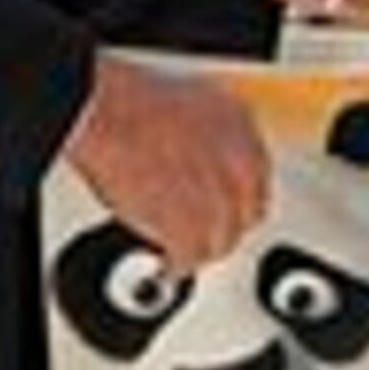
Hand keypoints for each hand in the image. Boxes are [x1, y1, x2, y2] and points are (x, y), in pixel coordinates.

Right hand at [60, 51, 269, 273]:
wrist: (110, 115)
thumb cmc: (133, 104)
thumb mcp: (191, 108)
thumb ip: (208, 140)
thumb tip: (203, 159)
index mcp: (242, 132)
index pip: (258, 180)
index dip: (240, 199)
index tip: (228, 207)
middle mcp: (239, 166)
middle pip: (245, 216)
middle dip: (226, 227)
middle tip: (205, 231)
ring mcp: (216, 198)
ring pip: (221, 240)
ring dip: (203, 248)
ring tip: (186, 252)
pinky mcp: (187, 225)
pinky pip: (190, 256)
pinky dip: (178, 264)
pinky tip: (170, 265)